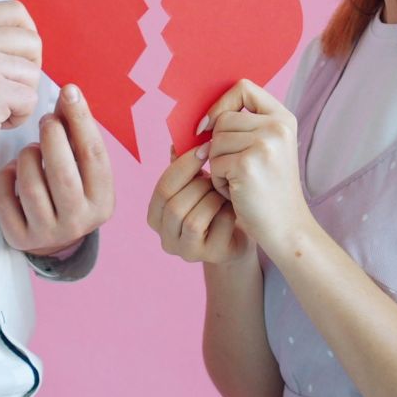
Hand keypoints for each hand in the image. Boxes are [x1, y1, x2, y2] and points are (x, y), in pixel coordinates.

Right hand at [0, 1, 40, 208]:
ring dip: (21, 97)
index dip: (26, 34)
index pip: (15, 10)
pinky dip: (18, 117)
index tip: (16, 59)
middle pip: (32, 41)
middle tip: (4, 90)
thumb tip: (33, 33)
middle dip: (28, 70)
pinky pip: (31, 100)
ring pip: (34, 73)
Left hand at [0, 83, 114, 255]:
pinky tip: (12, 170)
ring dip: (27, 157)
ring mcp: (48, 233)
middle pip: (63, 174)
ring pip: (32, 187)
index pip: (94, 155)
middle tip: (46, 120)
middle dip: (52, 138)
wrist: (54, 235)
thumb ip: (76, 133)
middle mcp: (78, 222)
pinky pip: (5, 200)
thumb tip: (68, 93)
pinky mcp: (20, 238)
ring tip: (31, 149)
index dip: (81, 120)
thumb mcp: (82, 166)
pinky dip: (5, 177)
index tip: (70, 91)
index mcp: (102, 201)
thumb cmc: (70, 188)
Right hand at [146, 142, 251, 265]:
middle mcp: (165, 237)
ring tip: (224, 192)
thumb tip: (176, 140)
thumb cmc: (216, 203)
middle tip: (218, 174)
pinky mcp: (210, 256)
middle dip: (199, 185)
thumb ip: (184, 164)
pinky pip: (215, 228)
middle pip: (174, 205)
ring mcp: (186, 251)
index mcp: (156, 215)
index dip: (183, 165)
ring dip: (212, 199)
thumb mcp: (198, 183)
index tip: (204, 148)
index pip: (162, 187)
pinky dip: (226, 212)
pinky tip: (233, 208)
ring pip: (191, 219)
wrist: (241, 232)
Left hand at [204, 79, 312, 255]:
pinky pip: (213, 163)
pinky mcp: (247, 164)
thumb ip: (242, 127)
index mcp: (283, 118)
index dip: (221, 103)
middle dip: (219, 147)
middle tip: (240, 170)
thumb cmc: (269, 190)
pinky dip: (219, 181)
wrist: (286, 228)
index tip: (211, 124)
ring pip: (214, 142)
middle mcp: (277, 126)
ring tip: (241, 182)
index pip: (243, 88)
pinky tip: (238, 193)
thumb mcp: (265, 149)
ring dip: (218, 166)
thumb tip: (199, 119)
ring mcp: (264, 144)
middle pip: (222, 119)